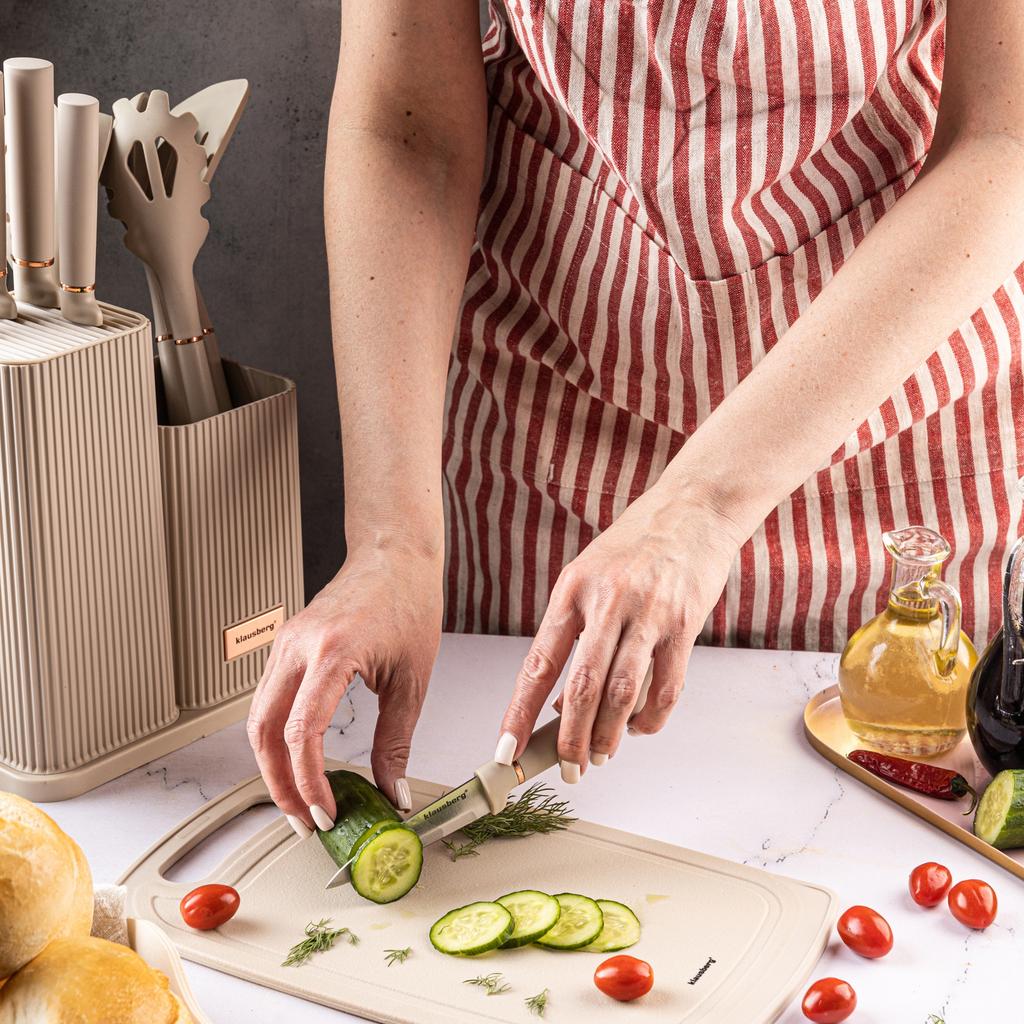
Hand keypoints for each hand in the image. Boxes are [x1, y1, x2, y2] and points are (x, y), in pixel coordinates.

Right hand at [247, 537, 442, 835]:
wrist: (394, 556)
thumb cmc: (408, 601)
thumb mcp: (412, 680)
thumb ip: (396, 741)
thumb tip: (390, 791)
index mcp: (333, 652)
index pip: (303, 732)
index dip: (309, 782)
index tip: (327, 813)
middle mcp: (298, 647)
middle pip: (264, 732)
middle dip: (279, 784)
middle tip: (305, 820)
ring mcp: (285, 645)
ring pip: (258, 718)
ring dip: (273, 764)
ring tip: (301, 799)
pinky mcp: (286, 646)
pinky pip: (268, 700)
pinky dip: (277, 736)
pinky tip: (299, 759)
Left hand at [493, 487, 740, 780]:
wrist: (692, 511)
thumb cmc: (633, 546)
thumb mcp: (587, 577)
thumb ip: (573, 633)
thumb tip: (561, 700)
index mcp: (572, 590)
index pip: (539, 663)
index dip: (520, 711)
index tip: (506, 748)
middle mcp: (608, 601)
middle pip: (583, 687)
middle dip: (571, 739)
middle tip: (567, 769)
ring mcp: (649, 613)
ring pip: (624, 694)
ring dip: (610, 736)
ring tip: (601, 755)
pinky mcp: (685, 624)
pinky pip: (666, 687)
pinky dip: (650, 718)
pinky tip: (639, 727)